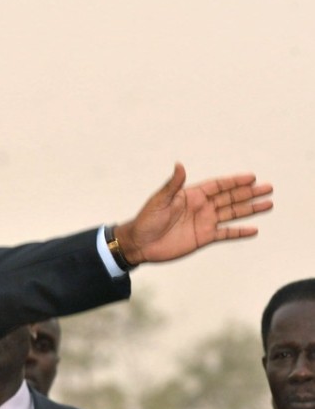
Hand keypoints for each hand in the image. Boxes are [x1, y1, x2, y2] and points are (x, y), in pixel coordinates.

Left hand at [114, 163, 272, 265]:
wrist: (140, 244)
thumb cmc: (146, 220)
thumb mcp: (159, 200)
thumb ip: (173, 185)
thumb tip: (179, 165)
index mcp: (191, 195)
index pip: (218, 186)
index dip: (234, 181)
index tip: (252, 177)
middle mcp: (201, 207)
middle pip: (230, 198)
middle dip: (249, 193)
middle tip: (268, 188)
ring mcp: (204, 222)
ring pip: (232, 213)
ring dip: (249, 209)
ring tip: (268, 204)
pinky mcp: (203, 237)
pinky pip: (225, 233)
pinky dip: (239, 232)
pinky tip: (253, 229)